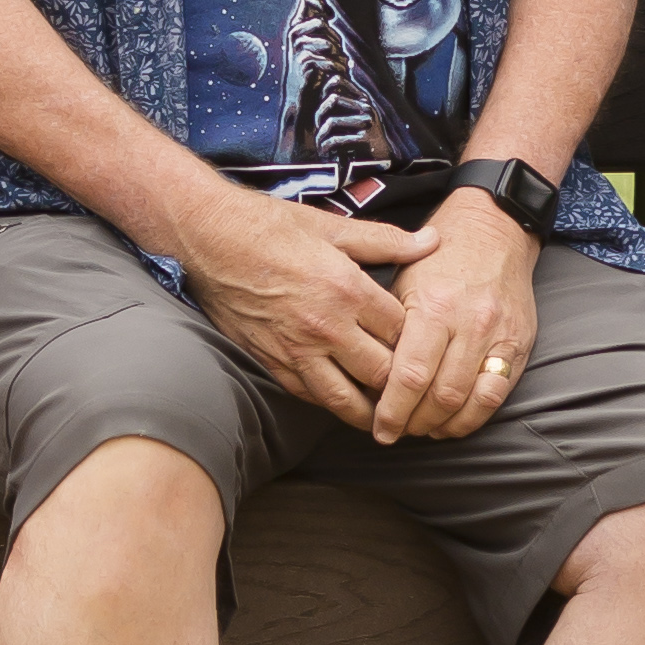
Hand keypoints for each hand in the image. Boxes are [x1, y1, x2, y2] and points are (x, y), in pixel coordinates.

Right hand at [182, 190, 439, 429]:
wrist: (213, 239)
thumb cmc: (274, 228)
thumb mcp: (336, 227)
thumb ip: (387, 240)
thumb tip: (431, 241)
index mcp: (348, 290)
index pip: (400, 330)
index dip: (419, 339)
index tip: (428, 344)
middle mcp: (326, 327)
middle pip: (380, 371)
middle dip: (402, 381)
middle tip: (419, 388)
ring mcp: (296, 350)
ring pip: (344, 398)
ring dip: (370, 410)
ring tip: (389, 417)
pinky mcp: (271, 362)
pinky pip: (308, 395)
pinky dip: (331, 403)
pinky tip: (345, 404)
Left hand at [373, 191, 540, 443]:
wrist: (494, 230)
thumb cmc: (440, 257)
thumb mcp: (403, 282)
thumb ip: (392, 332)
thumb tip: (372, 381)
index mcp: (434, 306)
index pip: (410, 376)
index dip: (392, 411)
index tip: (380, 428)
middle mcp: (470, 323)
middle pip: (440, 396)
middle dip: (415, 423)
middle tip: (399, 430)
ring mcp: (499, 334)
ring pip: (471, 401)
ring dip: (444, 425)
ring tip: (424, 428)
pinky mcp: (519, 342)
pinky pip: (498, 392)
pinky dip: (475, 415)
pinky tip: (455, 420)